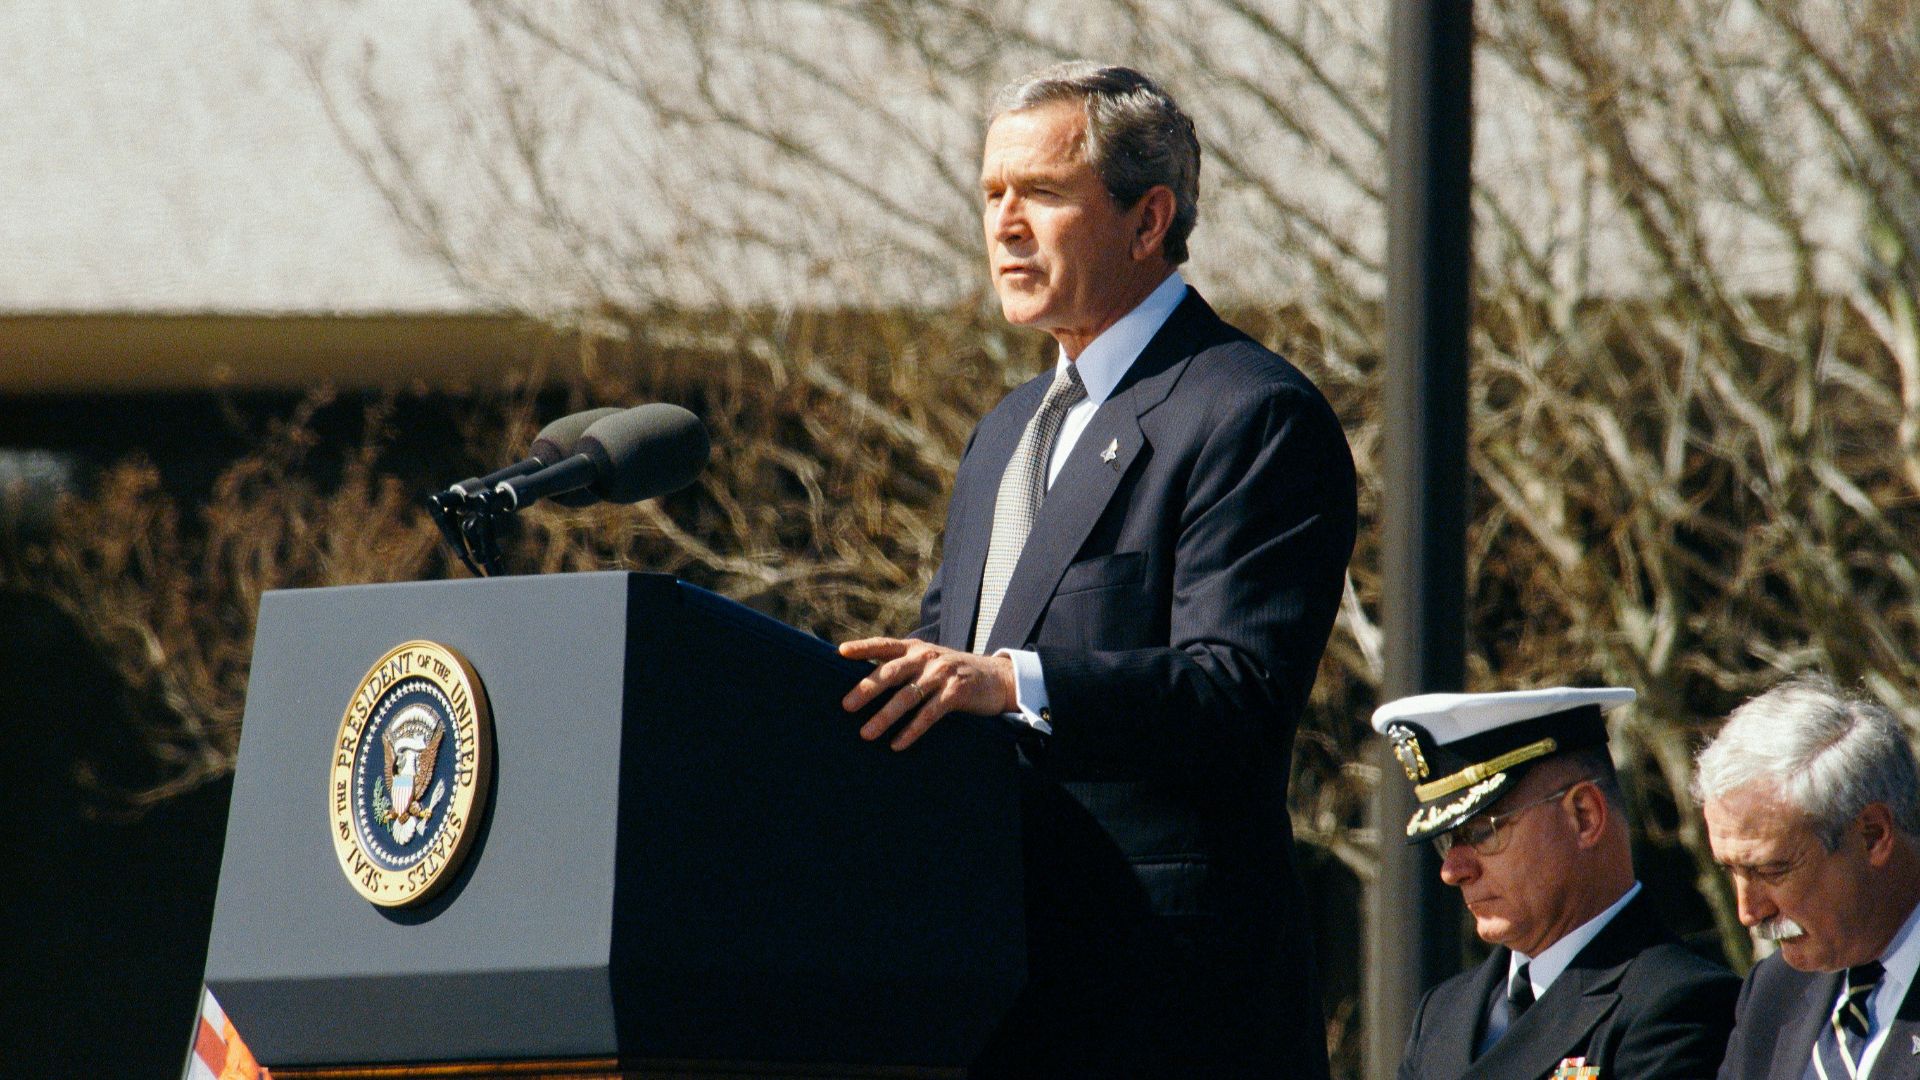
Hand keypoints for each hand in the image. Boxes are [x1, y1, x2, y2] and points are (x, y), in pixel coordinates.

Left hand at [838, 637, 1016, 749]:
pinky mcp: (956, 693)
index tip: (839, 652)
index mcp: (916, 649)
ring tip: (867, 733)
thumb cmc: (954, 672)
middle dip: (866, 689)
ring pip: (907, 696)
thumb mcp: (929, 661)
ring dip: (885, 716)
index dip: (862, 647)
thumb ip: (903, 665)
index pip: (884, 645)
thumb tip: (865, 681)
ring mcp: (942, 674)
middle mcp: (927, 658)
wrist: (998, 678)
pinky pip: (929, 714)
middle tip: (846, 706)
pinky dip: (911, 731)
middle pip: (891, 673)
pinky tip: (897, 744)